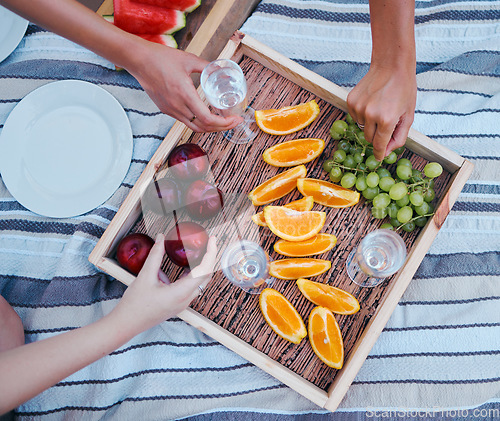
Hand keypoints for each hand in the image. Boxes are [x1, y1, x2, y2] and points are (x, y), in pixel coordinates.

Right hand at [112, 234, 216, 333]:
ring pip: (200, 282)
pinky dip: (193, 274)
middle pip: (206, 276)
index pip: (204, 270)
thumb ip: (155, 256)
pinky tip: (186, 266)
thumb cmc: (135, 304)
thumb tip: (161, 238)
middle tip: (210, 241)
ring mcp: (183, 303)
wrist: (127, 324)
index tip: (213, 239)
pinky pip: (192, 287)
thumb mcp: (145, 276)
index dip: (211, 253)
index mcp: (181, 293)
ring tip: (202, 250)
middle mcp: (186, 299)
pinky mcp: (178, 304)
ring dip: (203, 266)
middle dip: (210, 257)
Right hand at [125, 41, 241, 131]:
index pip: (207, 119)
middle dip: (221, 127)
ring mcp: (170, 110)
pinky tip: (206, 115)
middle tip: (233, 121)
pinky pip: (186, 121)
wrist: (138, 60)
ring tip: (223, 121)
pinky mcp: (166, 110)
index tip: (234, 119)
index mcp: (184, 94)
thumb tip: (220, 68)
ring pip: (194, 127)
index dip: (224, 123)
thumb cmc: (160, 58)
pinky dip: (199, 121)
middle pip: (203, 127)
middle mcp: (176, 106)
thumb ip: (206, 66)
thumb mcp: (188, 59)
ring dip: (210, 127)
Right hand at [347, 64, 416, 161]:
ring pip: (361, 127)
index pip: (379, 145)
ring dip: (370, 123)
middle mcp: (370, 115)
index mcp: (387, 120)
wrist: (391, 65)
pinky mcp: (350, 101)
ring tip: (380, 108)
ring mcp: (358, 107)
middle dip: (377, 135)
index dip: (380, 153)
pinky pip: (355, 117)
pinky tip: (371, 102)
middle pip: (369, 138)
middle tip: (386, 123)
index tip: (379, 158)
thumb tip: (386, 152)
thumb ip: (399, 137)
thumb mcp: (408, 115)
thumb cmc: (403, 89)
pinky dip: (363, 114)